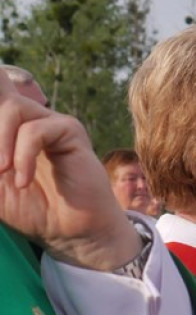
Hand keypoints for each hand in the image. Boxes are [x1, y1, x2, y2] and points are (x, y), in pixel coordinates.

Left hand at [0, 71, 138, 269]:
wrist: (68, 231)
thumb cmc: (30, 209)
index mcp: (3, 126)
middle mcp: (24, 116)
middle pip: (0, 82)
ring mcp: (47, 121)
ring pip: (12, 107)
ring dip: (0, 142)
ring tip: (0, 172)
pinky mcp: (69, 131)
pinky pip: (36, 131)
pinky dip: (23, 157)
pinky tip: (22, 180)